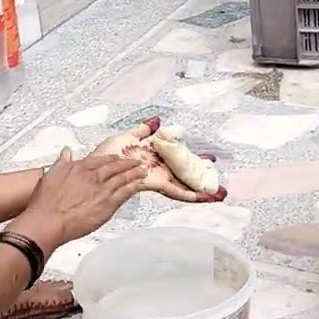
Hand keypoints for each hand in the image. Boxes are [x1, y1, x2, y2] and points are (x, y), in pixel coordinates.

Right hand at [20, 148, 146, 243]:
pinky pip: (125, 193)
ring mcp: (102, 190)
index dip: (110, 158)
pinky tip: (139, 186)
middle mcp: (93, 176)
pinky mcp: (108, 205)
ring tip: (142, 171)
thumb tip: (66, 152)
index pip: (99, 160)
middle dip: (127, 163)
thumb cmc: (46, 202)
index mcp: (79, 168)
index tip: (116, 158)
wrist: (48, 220)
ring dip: (134, 173)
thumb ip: (61, 162)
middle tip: (136, 161)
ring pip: (123, 178)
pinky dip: (133, 187)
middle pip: (115, 167)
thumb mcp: (50, 175)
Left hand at [96, 117, 226, 203]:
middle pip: (185, 175)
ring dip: (201, 190)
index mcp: (155, 158)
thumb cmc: (107, 154)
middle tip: (221, 187)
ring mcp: (157, 177)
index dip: (195, 161)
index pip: (180, 160)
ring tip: (218, 195)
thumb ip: (143, 131)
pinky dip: (186, 193)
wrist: (97, 164)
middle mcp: (159, 169)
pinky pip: (172, 190)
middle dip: (203, 180)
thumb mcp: (128, 137)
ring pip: (183, 185)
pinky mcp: (152, 183)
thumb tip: (156, 122)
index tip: (210, 162)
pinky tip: (199, 197)